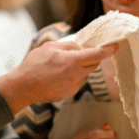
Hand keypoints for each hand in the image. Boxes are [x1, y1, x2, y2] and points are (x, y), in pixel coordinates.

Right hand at [0, 41, 116, 114]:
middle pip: (93, 64)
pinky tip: (57, 76)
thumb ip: (69, 46)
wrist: (23, 87)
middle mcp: (76, 75)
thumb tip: (80, 48)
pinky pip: (77, 81)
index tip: (115, 46)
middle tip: (79, 53)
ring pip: (84, 72)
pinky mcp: (70, 92)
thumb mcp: (50, 47)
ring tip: (60, 66)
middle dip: (90, 57)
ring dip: (79, 67)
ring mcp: (74, 85)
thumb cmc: (34, 65)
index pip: (96, 55)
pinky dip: (72, 76)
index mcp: (72, 61)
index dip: (108, 50)